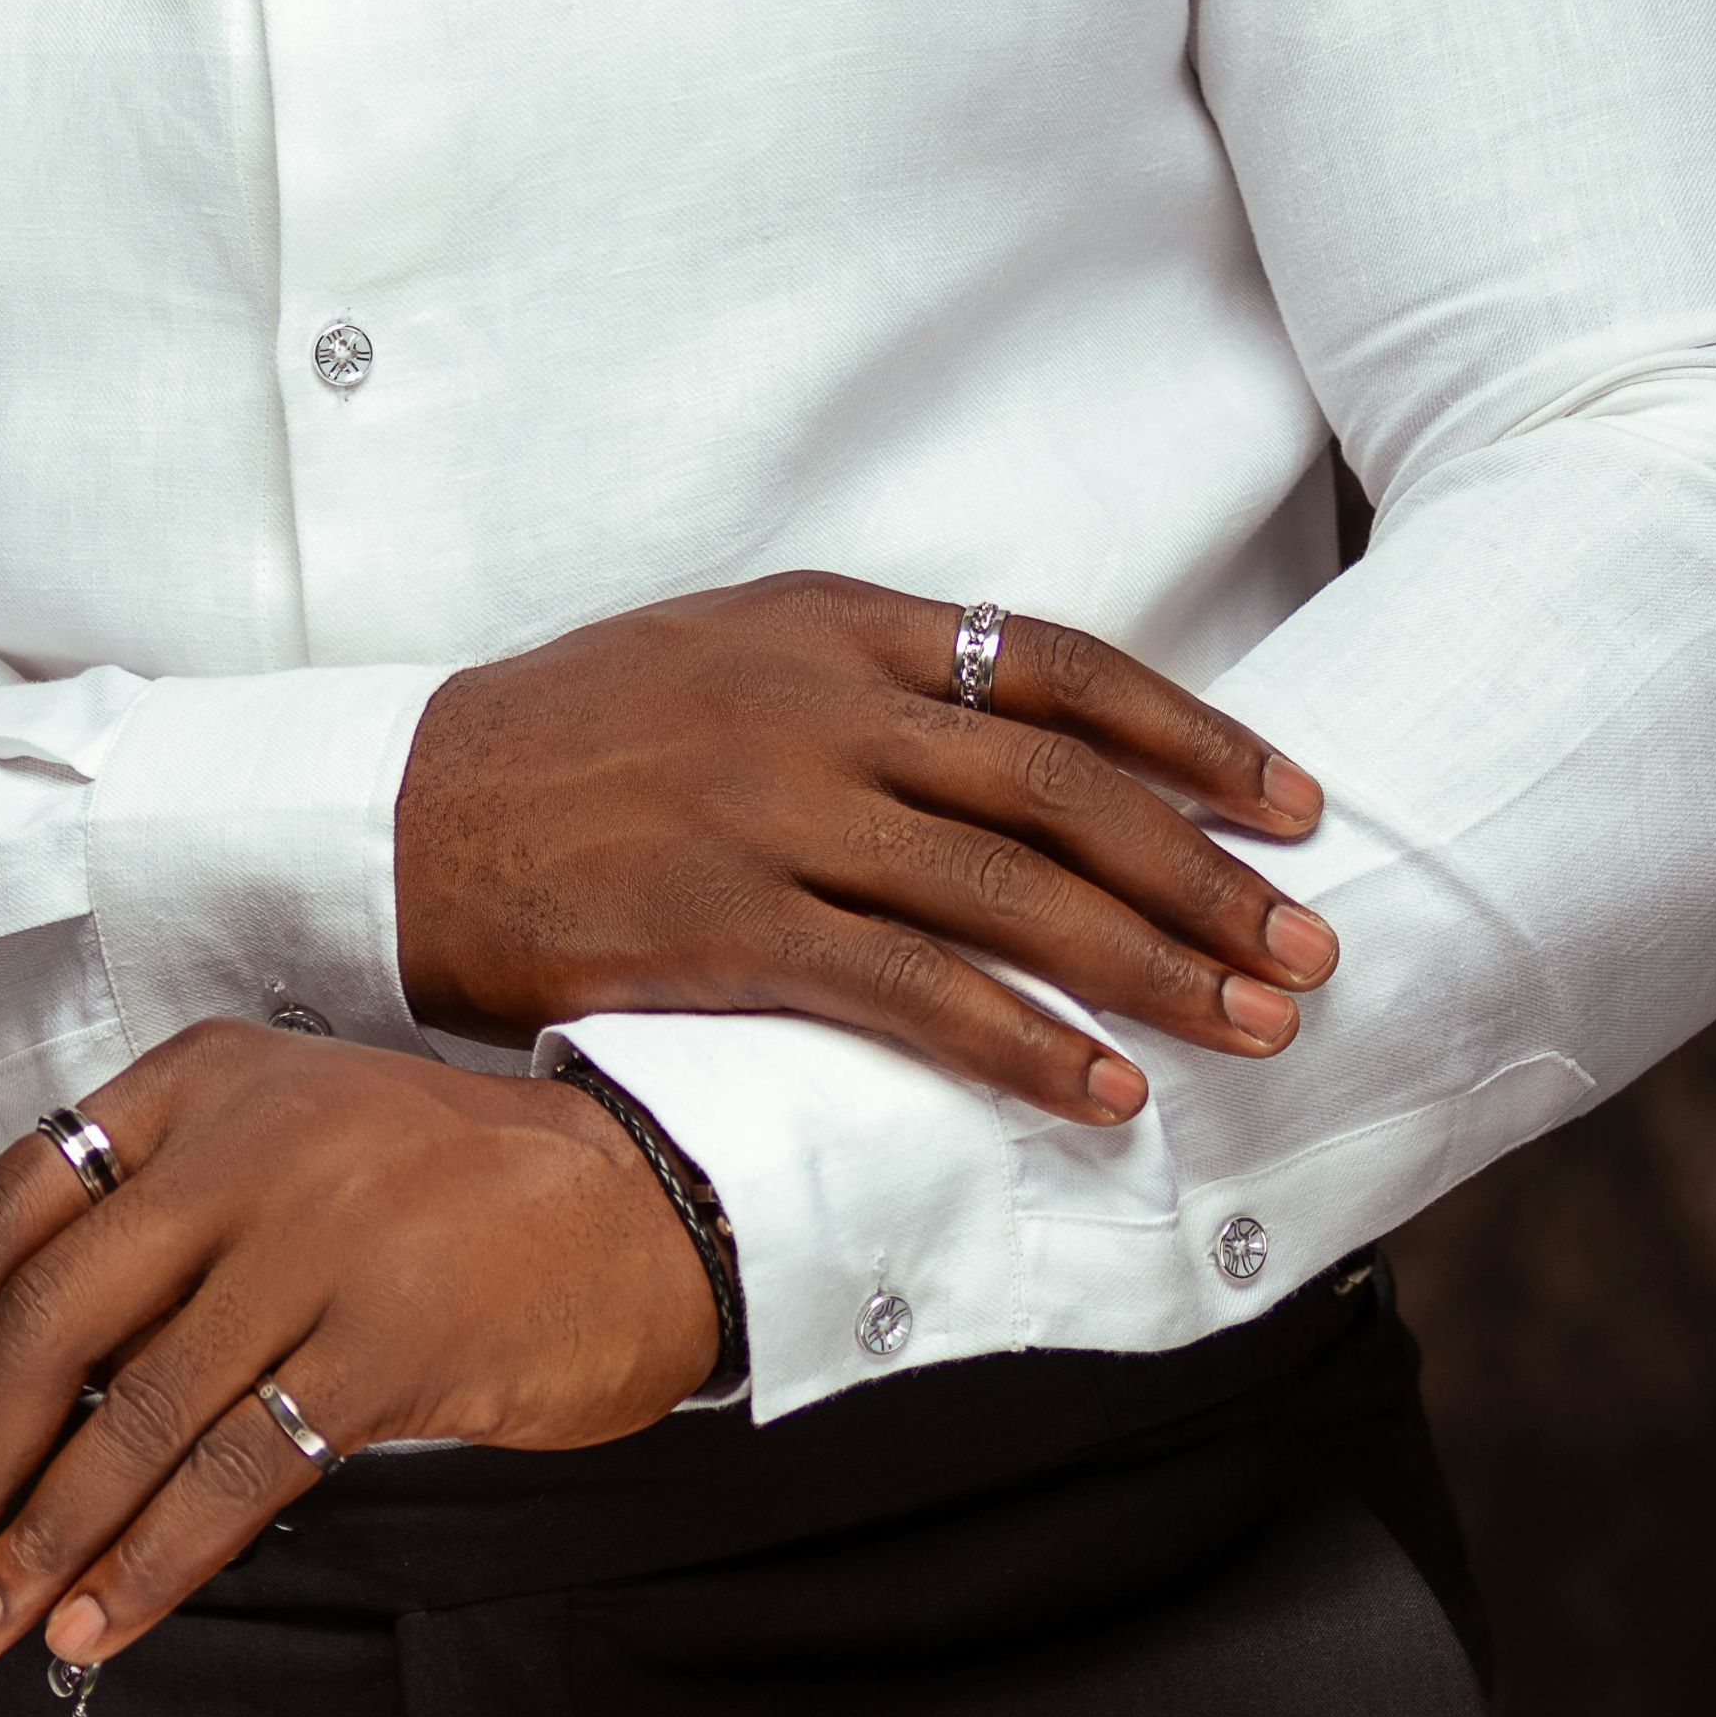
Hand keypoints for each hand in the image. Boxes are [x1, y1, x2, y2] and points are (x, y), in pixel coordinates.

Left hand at [0, 1025, 717, 1672]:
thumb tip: (5, 1412)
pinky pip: (236, 1473)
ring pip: (136, 1414)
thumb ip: (164, 1240)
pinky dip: (152, 1562)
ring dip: (45, 1541)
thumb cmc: (447, 1200)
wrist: (641, 1205)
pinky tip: (105, 1618)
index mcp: (200, 1082)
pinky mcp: (390, 1338)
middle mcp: (248, 1142)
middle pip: (53, 1318)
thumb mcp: (289, 1152)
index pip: (13, 1209)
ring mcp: (322, 1236)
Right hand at [395, 572, 1334, 1126]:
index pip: (1061, 668)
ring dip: (1154, 967)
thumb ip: (872, 678)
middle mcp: (824, 705)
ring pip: (1013, 896)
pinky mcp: (730, 925)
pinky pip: (913, 992)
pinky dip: (1024, 1046)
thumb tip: (1026, 732)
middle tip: (1311, 943)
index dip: (1195, 736)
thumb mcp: (730, 650)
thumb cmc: (576, 740)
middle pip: (1066, 790)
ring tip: (1252, 1026)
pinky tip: (1103, 1093)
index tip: (1293, 798)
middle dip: (1210, 874)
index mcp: (837, 622)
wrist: (404, 809)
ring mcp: (777, 813)